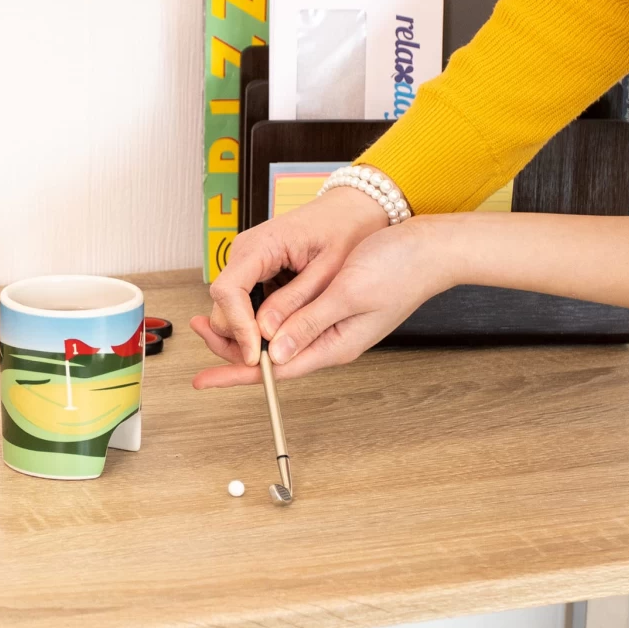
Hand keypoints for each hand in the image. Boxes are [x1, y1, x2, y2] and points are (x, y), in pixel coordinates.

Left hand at [193, 216, 455, 387]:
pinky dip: (266, 318)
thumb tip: (272, 352)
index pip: (274, 369)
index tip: (204, 379)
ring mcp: (333, 325)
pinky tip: (250, 312)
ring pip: (279, 338)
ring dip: (245, 332)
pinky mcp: (335, 307)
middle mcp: (331, 340)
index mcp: (335, 344)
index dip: (234, 372)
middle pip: (271, 356)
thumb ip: (309, 322)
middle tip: (197, 332)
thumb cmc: (400, 269)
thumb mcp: (348, 293)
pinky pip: (292, 321)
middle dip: (231, 349)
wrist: (431, 248)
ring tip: (212, 321)